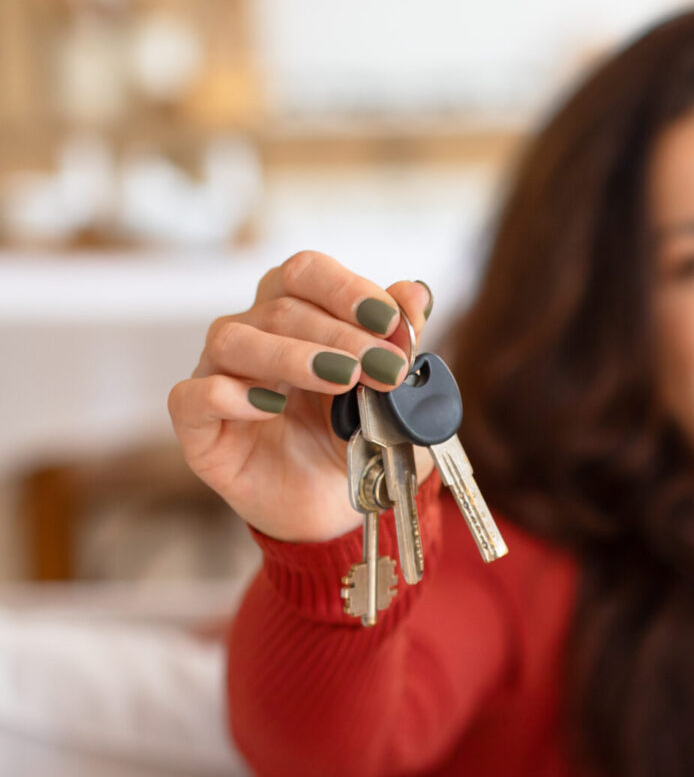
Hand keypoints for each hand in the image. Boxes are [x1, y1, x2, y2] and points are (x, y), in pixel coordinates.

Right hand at [168, 252, 431, 542]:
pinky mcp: (198, 427)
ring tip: (342, 380)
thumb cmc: (357, 435)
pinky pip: (193, 397)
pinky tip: (272, 407)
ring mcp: (218, 377)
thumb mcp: (392, 392)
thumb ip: (399, 342)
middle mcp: (251, 335)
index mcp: (297, 313)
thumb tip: (416, 291)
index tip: (390, 319)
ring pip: (232, 340)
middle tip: (385, 367)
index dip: (346, 288)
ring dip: (292, 355)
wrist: (336, 504)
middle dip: (341, 336)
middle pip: (279, 307)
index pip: (306, 272)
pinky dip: (229, 396)